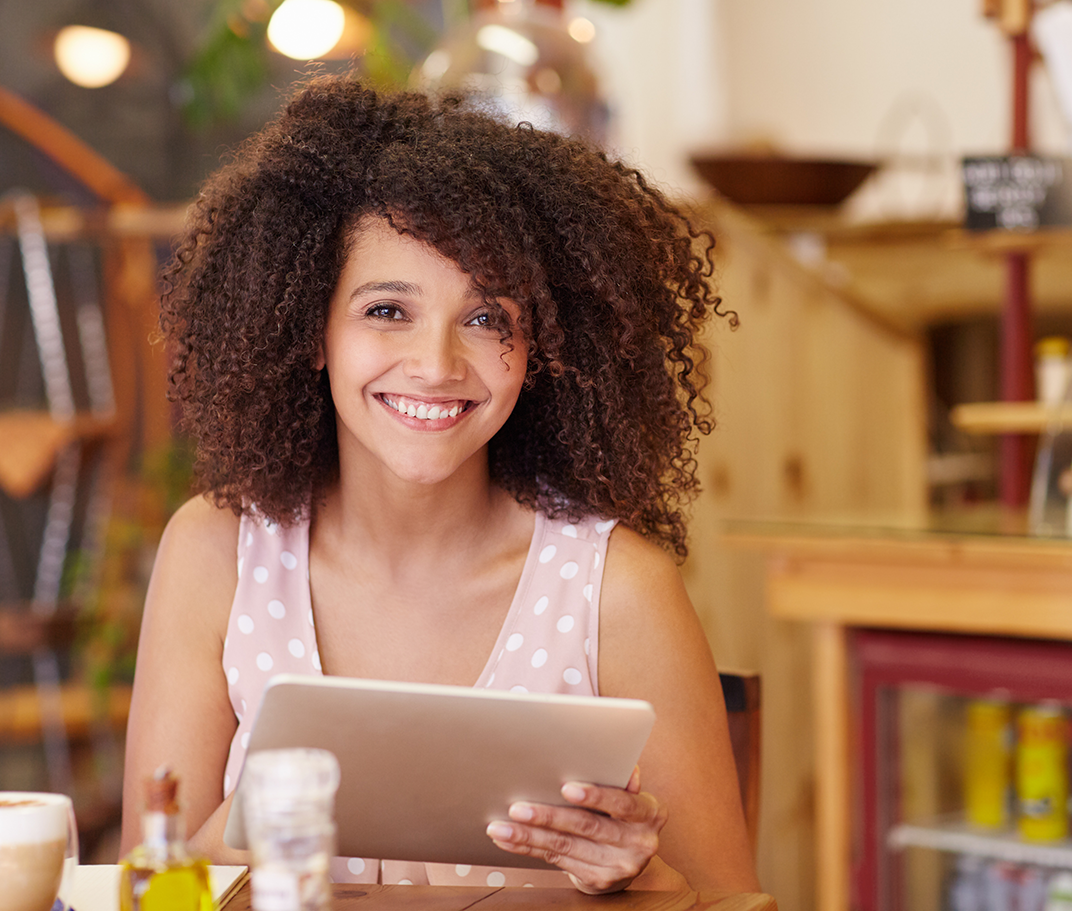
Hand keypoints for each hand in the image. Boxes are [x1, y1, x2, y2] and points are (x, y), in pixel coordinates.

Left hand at [485, 766, 666, 893]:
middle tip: (517, 808)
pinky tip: (509, 841)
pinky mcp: (597, 880)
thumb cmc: (623, 813)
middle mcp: (638, 843)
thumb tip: (620, 763)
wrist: (630, 858)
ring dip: (529, 836)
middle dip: (548, 816)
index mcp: (650, 813)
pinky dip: (529, 849)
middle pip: (587, 826)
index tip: (566, 787)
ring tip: (502, 827)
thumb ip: (622, 780)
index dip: (595, 795)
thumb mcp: (632, 795)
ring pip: (566, 847)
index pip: (622, 803)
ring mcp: (618, 865)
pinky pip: (557, 860)